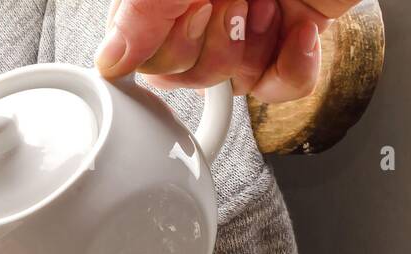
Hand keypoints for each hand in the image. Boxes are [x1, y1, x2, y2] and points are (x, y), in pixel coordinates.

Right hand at [95, 0, 359, 101]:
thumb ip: (140, 12)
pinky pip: (279, 88)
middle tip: (234, 0)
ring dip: (256, 48)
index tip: (194, 6)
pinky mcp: (293, 35)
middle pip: (185, 77)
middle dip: (215, 46)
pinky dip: (293, 69)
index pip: (143, 56)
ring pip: (231, 84)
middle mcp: (203, 6)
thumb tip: (109, 61)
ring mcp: (249, 23)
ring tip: (269, 3)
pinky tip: (301, 29)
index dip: (172, 44)